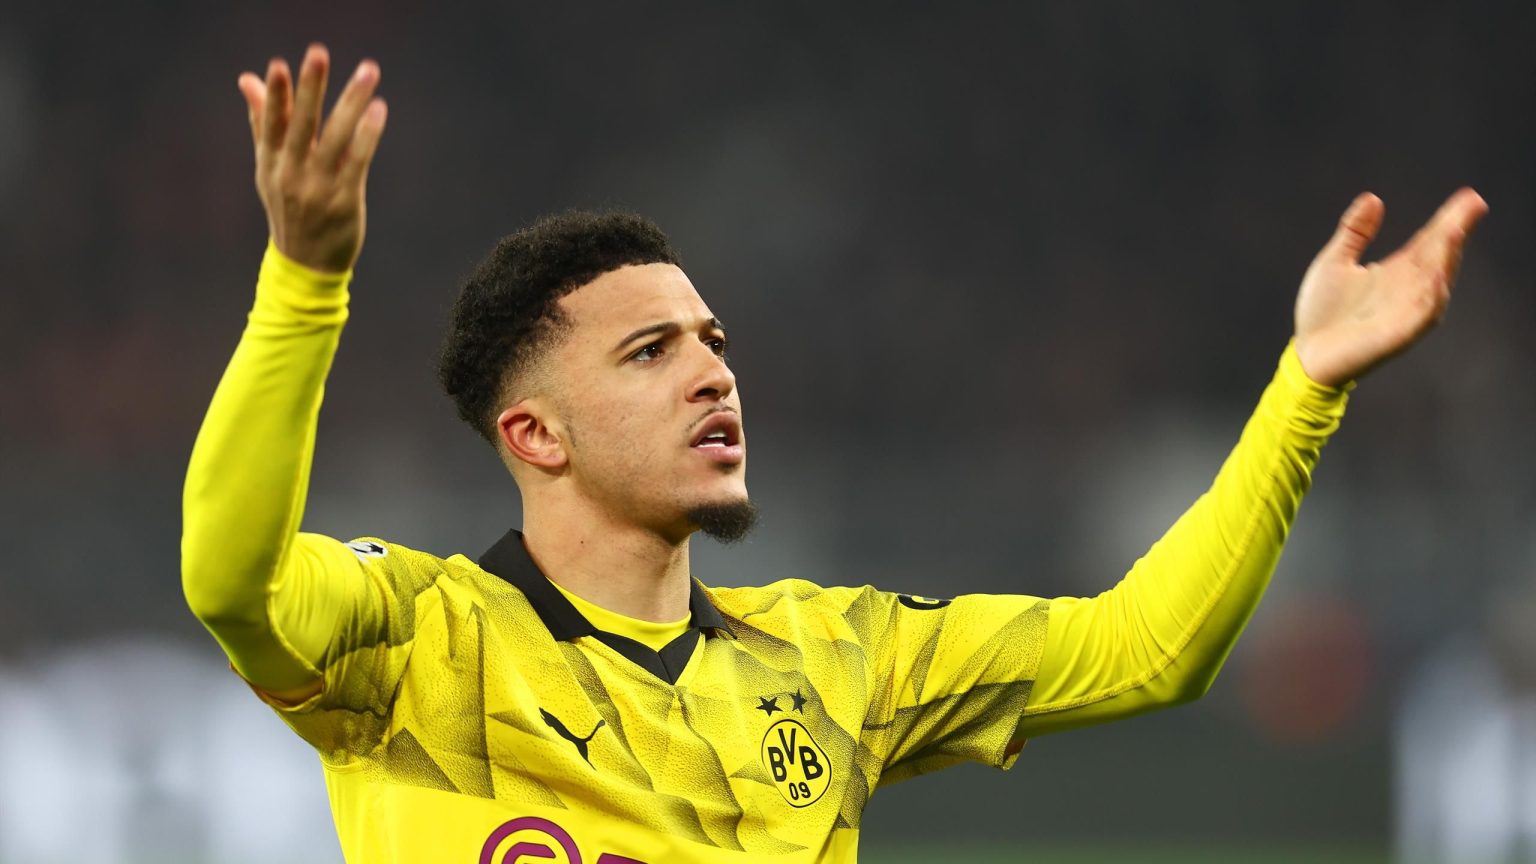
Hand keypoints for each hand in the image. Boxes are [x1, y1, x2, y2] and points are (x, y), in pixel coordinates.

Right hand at [238, 44, 386, 273]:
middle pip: (301, 124)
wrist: (306, 264)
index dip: (275, 95)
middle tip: (318, 53)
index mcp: (271, 162)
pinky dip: (368, 134)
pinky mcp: (345, 200)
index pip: (271, 123)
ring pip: (335, 137)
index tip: (279, 65)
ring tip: (368, 71)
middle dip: (309, 88)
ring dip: (351, 102)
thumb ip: (263, 121)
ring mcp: (318, 188)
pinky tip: (378, 110)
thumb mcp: (269, 167)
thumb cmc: (289, 207)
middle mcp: (291, 173)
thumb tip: (247, 78)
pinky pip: (358, 161)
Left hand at [1292, 188, 1487, 386]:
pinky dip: (1431, 296)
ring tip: (1453, 232)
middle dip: (1455, 231)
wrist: (1308, 354)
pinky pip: (1423, 314)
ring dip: (1446, 257)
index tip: (1469, 197)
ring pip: (1435, 282)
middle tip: (1472, 204)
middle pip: (1439, 256)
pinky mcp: (1399, 335)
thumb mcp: (1335, 262)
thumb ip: (1355, 232)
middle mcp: (1410, 289)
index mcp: (1398, 271)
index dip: (1449, 219)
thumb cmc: (1323, 311)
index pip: (1430, 240)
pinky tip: (1437, 276)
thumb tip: (1373, 198)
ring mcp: (1407, 312)